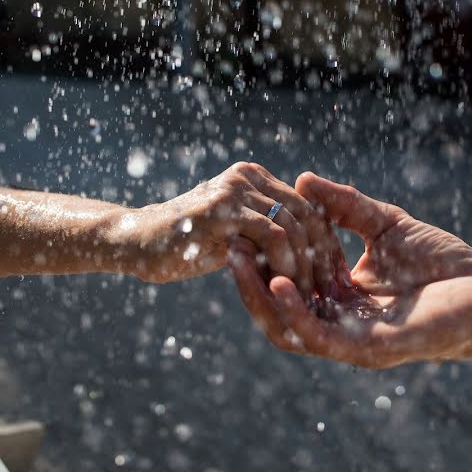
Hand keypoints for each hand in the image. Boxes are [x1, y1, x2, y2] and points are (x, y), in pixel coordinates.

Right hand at [126, 163, 342, 297]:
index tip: (333, 276)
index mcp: (254, 178)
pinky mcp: (222, 210)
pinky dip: (284, 263)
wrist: (139, 244)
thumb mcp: (234, 236)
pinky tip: (284, 288)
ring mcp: (234, 190)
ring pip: (293, 225)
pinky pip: (271, 235)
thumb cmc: (186, 246)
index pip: (307, 205)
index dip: (325, 241)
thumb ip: (265, 235)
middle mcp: (247, 177)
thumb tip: (307, 254)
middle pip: (306, 213)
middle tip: (329, 290)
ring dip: (304, 264)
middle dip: (322, 254)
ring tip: (308, 295)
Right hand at [229, 173, 471, 372]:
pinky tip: (276, 284)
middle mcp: (340, 324)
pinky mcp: (369, 349)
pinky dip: (294, 312)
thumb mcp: (385, 226)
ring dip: (260, 299)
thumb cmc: (446, 265)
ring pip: (290, 328)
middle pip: (279, 310)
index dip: (264, 260)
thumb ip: (345, 208)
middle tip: (228, 248)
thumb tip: (302, 179)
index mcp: (342, 300)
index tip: (242, 229)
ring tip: (240, 264)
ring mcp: (352, 340)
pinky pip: (320, 337)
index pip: (290, 284)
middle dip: (250, 282)